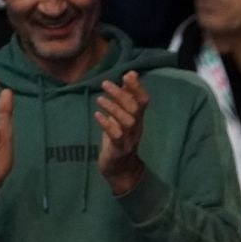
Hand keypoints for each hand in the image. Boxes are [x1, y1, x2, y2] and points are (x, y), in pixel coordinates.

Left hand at [96, 70, 148, 195]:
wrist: (120, 168)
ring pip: (127, 122)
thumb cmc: (120, 137)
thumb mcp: (123, 115)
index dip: (137, 88)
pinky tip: (97, 115)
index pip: (143, 101)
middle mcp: (136, 127)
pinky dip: (106, 124)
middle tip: (104, 83)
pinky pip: (116, 136)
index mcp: (138, 118)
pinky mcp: (119, 149)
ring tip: (99, 100)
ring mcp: (129, 138)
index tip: (127, 75)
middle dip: (121, 95)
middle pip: (134, 109)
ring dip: (113, 109)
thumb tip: (131, 73)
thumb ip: (127, 95)